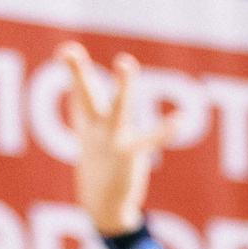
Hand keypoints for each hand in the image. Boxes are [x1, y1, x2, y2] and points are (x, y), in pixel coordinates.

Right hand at [56, 42, 170, 236]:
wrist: (102, 199)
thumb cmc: (98, 157)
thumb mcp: (89, 128)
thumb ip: (87, 102)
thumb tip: (80, 84)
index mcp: (86, 120)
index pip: (78, 89)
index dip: (73, 69)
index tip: (66, 48)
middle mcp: (95, 127)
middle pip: (85, 94)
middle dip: (78, 73)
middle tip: (69, 50)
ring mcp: (112, 140)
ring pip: (117, 106)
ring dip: (122, 84)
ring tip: (124, 61)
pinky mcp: (130, 154)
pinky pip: (151, 139)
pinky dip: (165, 130)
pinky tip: (181, 119)